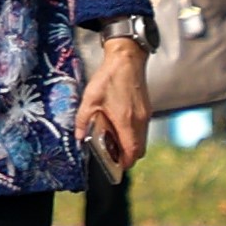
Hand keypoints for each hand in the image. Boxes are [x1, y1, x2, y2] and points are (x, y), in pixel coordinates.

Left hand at [76, 31, 150, 173]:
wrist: (127, 59)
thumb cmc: (109, 78)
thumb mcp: (90, 99)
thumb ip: (83, 120)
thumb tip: (78, 136)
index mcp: (126, 121)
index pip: (132, 151)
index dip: (124, 162)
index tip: (115, 166)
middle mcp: (139, 121)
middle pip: (139, 149)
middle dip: (127, 157)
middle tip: (112, 156)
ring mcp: (145, 115)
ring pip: (142, 140)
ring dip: (131, 145)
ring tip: (113, 142)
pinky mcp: (146, 109)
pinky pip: (142, 129)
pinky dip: (133, 134)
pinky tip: (119, 128)